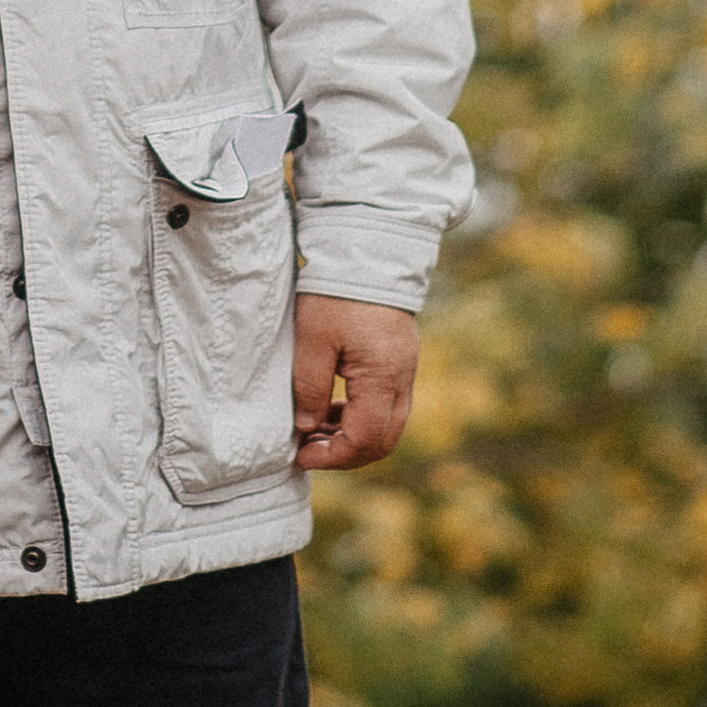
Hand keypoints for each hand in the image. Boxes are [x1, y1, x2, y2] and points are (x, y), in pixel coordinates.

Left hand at [293, 294, 418, 470]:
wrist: (368, 250)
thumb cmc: (336, 292)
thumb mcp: (312, 340)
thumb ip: (309, 388)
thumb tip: (305, 427)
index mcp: (382, 378)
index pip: (364, 440)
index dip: (332, 456)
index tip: (301, 454)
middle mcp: (402, 379)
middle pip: (384, 440)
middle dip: (345, 453)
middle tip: (308, 447)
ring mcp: (405, 369)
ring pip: (388, 424)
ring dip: (353, 435)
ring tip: (314, 427)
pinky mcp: (400, 359)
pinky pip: (388, 403)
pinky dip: (362, 415)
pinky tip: (332, 406)